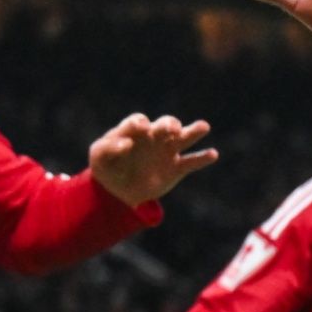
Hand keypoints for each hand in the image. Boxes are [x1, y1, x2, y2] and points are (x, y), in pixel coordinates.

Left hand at [87, 114, 218, 206]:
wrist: (118, 189)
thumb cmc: (107, 166)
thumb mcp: (99, 157)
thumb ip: (109, 149)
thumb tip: (126, 145)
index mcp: (133, 131)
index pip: (138, 121)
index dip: (139, 124)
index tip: (140, 130)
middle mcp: (153, 136)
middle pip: (164, 124)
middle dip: (168, 125)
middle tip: (171, 130)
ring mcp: (166, 151)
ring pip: (183, 137)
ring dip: (192, 131)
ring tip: (203, 127)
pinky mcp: (176, 168)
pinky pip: (191, 161)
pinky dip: (202, 158)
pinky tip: (212, 154)